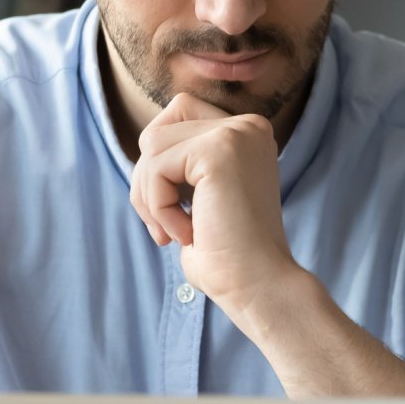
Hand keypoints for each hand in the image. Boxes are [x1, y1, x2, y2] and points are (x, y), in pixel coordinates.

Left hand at [129, 93, 302, 305]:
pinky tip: (187, 235)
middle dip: (147, 182)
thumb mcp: (199, 197)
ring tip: (176, 234)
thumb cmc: (226, 255)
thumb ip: (180, 163)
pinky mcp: (220, 149)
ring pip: (152, 145)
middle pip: (158, 130)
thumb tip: (146, 145)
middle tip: (164, 229)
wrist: (258, 286)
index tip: (173, 212)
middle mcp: (247, 126)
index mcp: (246, 134)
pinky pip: (157, 167)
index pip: (177, 117)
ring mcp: (237, 133)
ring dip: (149, 198)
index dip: (160, 166)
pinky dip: (158, 208)